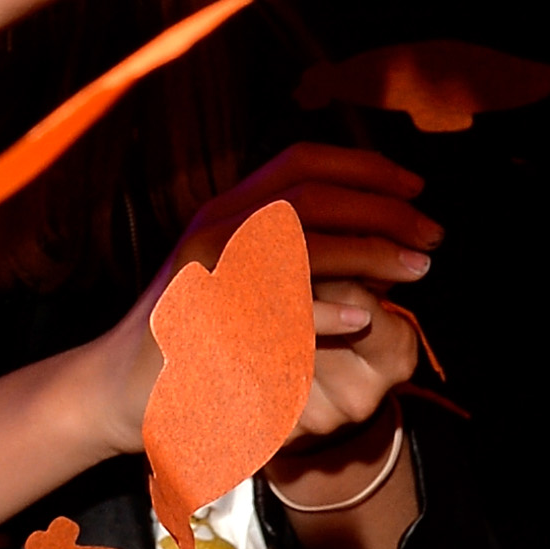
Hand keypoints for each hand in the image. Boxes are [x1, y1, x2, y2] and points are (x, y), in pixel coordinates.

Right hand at [85, 143, 434, 459]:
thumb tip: (376, 234)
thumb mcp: (236, 273)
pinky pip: (272, 309)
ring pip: (298, 241)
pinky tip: (363, 320)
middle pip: (310, 196)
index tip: (416, 185)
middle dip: (382, 211)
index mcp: (225, 209)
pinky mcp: (204, 322)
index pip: (300, 162)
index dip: (364, 166)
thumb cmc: (190, 334)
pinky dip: (324, 311)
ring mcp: (205, 272)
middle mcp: (213, 227)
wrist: (117, 386)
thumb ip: (292, 248)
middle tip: (431, 237)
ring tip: (414, 271)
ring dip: (367, 251)